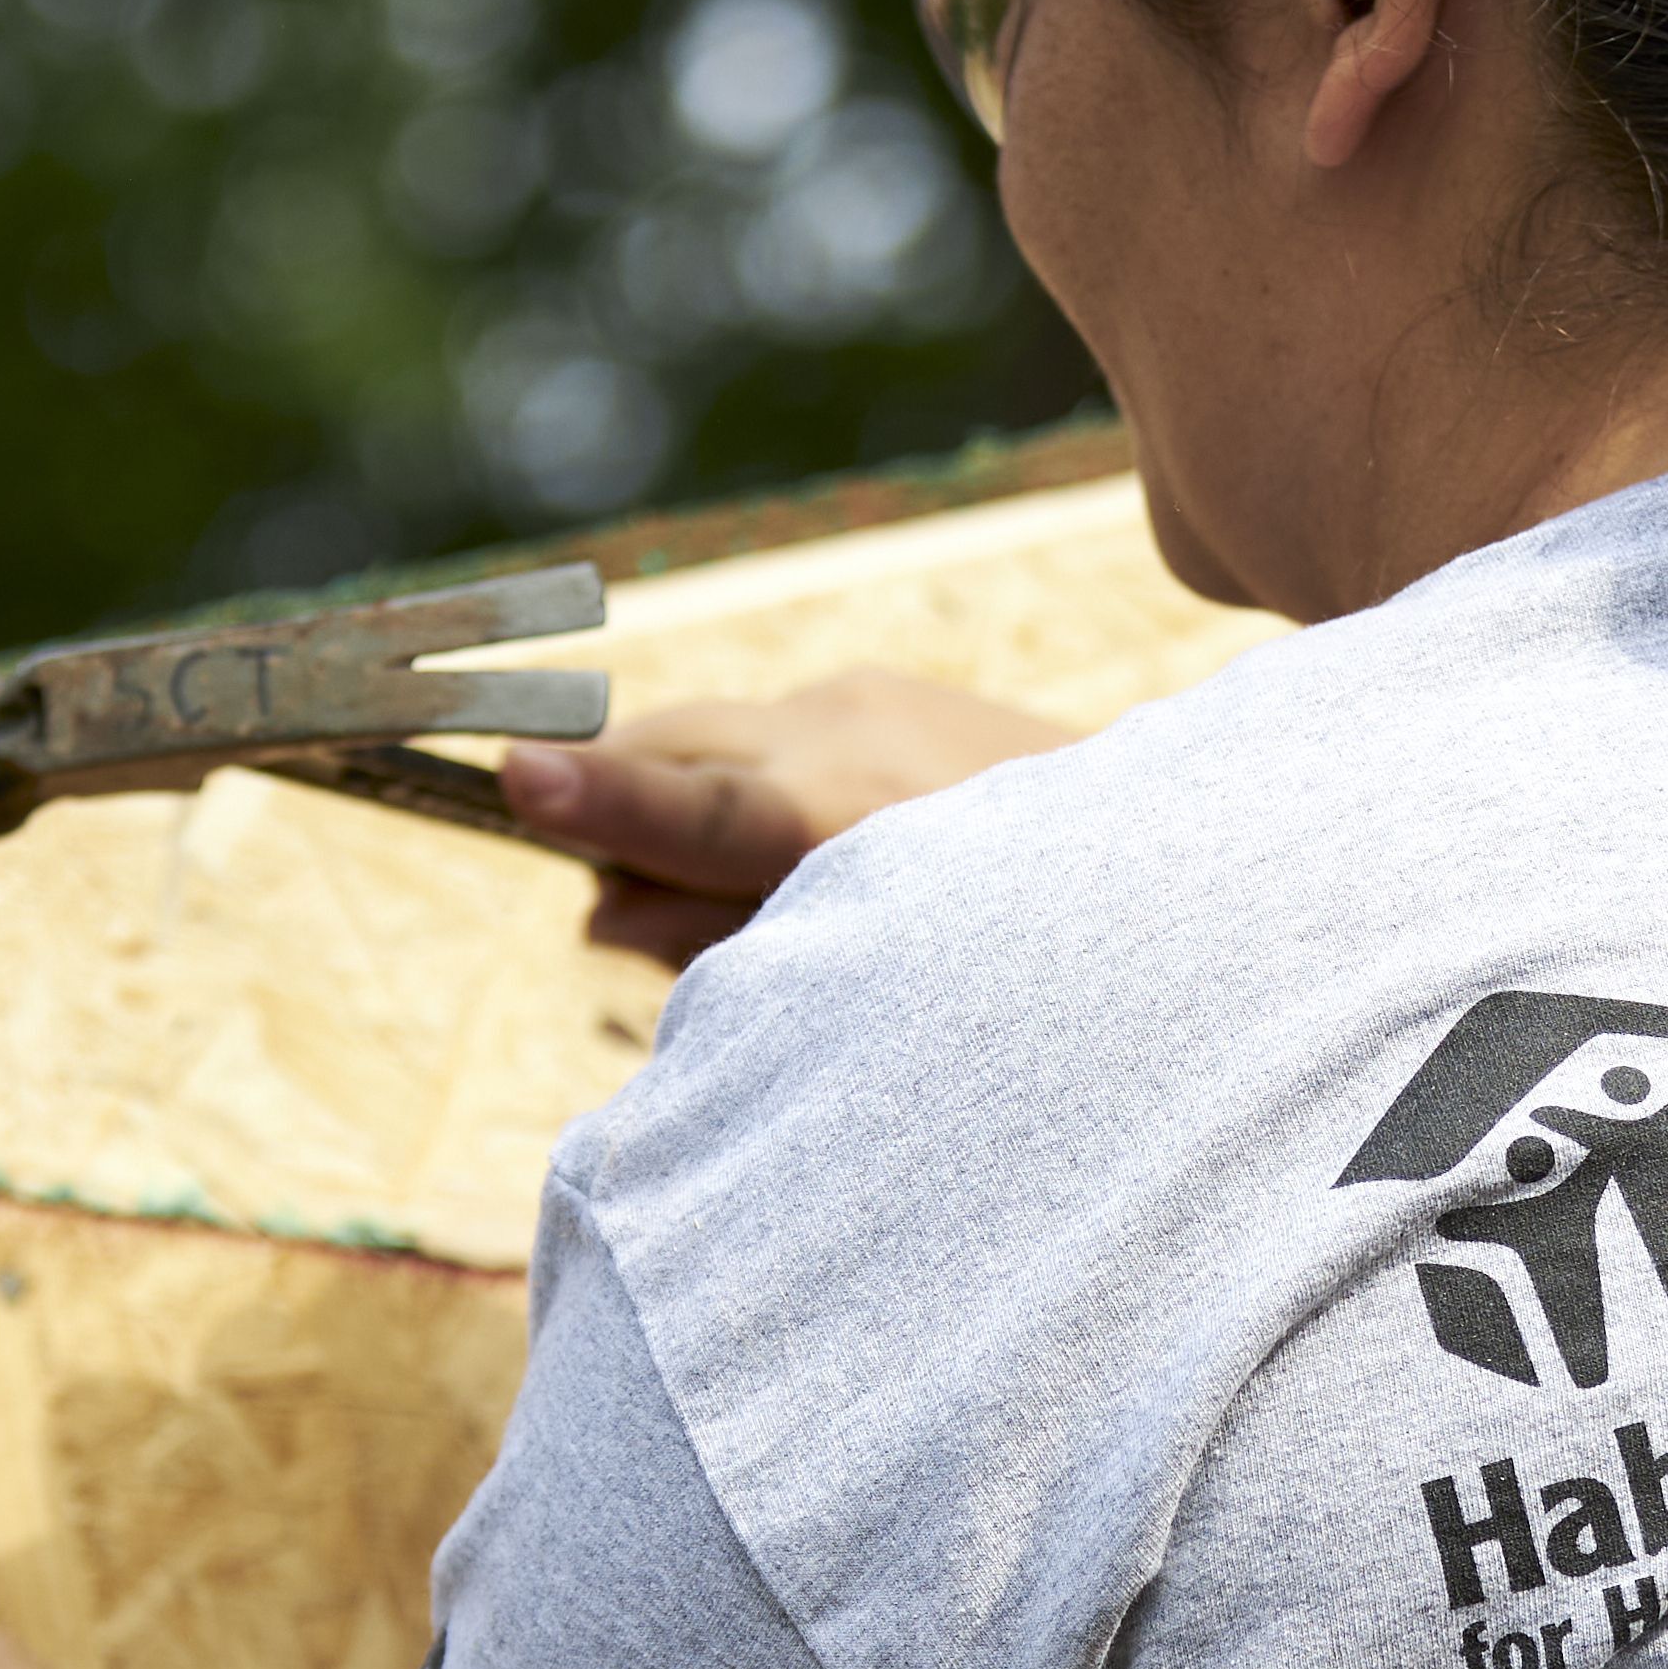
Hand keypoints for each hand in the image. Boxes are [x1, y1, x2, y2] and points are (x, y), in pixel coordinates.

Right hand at [495, 674, 1074, 968]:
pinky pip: (772, 728)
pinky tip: (821, 838)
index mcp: (849, 828)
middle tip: (629, 893)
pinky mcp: (882, 682)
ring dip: (686, 795)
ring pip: (709, 733)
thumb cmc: (1001, 955)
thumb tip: (602, 907)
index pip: (692, 809)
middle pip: (665, 749)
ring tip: (756, 878)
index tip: (516, 777)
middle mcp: (848, 737)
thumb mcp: (863, 985)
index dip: (599, 801)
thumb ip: (721, 945)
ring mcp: (865, 696)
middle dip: (609, 803)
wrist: (1151, 862)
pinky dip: (755, 780)